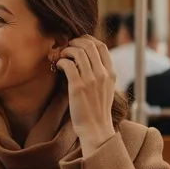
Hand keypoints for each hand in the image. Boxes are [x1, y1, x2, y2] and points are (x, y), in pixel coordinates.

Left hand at [56, 35, 118, 153]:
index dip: (88, 40)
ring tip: (62, 56)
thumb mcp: (106, 89)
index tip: (78, 42)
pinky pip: (68, 65)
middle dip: (75, 42)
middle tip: (67, 46)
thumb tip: (89, 60)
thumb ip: (101, 74)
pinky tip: (58, 65)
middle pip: (89, 45)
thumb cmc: (97, 110)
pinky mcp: (78, 87)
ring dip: (67, 50)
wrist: (95, 128)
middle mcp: (102, 74)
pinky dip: (61, 61)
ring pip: (78, 52)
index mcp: (111, 73)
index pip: (101, 46)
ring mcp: (91, 80)